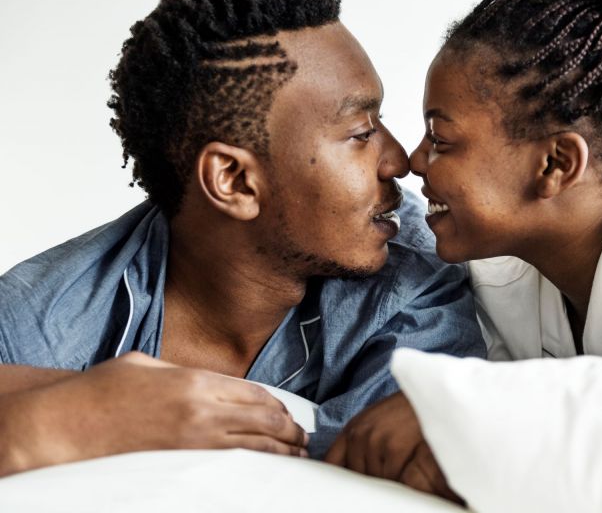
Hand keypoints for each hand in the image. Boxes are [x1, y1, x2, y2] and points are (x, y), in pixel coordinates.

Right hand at [0, 352, 307, 475]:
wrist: (67, 423)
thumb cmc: (103, 390)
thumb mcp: (150, 365)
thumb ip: (188, 374)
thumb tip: (214, 385)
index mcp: (196, 381)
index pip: (256, 393)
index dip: (279, 405)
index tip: (289, 413)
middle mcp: (201, 410)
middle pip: (264, 419)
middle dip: (290, 429)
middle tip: (302, 437)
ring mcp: (193, 441)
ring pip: (254, 446)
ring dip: (281, 450)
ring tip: (296, 453)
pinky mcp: (181, 464)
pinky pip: (231, 464)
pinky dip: (256, 464)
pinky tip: (267, 467)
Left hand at [325, 392, 461, 501]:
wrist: (428, 394)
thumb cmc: (404, 411)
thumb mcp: (374, 421)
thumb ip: (360, 442)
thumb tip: (349, 469)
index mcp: (352, 428)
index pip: (332, 461)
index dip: (338, 476)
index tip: (345, 483)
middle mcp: (359, 434)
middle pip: (356, 474)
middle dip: (371, 474)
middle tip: (386, 464)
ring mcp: (375, 441)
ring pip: (375, 477)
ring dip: (388, 475)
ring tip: (400, 457)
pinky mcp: (393, 448)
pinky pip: (392, 477)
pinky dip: (401, 474)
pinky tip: (408, 458)